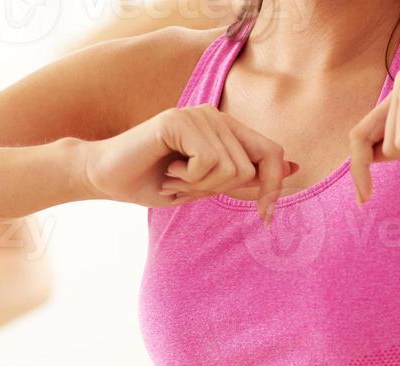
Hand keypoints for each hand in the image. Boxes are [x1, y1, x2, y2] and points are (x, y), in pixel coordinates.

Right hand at [82, 105, 298, 222]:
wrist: (106, 178)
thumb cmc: (155, 183)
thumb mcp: (208, 186)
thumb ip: (245, 176)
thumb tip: (292, 168)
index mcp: (226, 129)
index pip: (272, 154)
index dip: (274, 187)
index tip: (265, 217)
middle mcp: (216, 115)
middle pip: (252, 168)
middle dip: (221, 190)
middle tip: (188, 185)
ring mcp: (199, 114)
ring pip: (230, 168)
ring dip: (199, 186)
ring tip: (175, 177)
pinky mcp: (180, 120)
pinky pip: (207, 162)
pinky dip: (188, 178)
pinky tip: (168, 169)